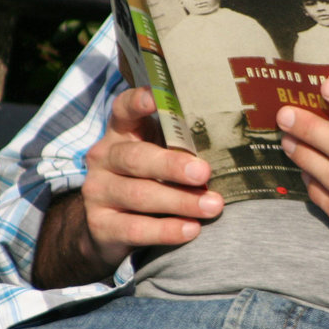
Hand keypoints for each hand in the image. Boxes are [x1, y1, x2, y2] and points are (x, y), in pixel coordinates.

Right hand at [34, 87, 223, 287]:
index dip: (137, 102)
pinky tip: (191, 229)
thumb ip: (181, 148)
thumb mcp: (159, 157)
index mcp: (121, 133)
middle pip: (136, 157)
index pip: (124, 109)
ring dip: (180, 201)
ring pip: (139, 195)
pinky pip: (136, 228)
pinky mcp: (100, 225)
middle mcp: (104, 158)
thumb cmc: (149, 181)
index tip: (156, 97)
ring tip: (212, 206)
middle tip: (204, 172)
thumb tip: (230, 147)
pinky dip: (167, 230)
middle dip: (172, 165)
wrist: (109, 229)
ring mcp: (98, 192)